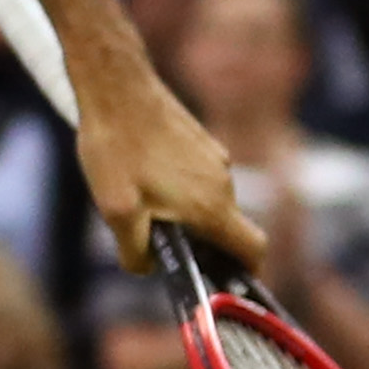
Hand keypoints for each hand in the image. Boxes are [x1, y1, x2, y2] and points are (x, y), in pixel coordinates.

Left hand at [76, 71, 261, 278]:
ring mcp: (214, 158)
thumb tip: (147, 267)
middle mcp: (223, 182)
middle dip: (198, 242)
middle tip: (155, 242)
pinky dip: (177, 187)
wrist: (116, 88)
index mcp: (212, 206)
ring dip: (183, 212)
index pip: (253, 249)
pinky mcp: (200, 141)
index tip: (229, 281)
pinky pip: (196, 176)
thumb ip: (135, 251)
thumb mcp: (115, 212)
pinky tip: (139, 175)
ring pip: (207, 201)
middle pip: (225, 228)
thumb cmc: (115, 149)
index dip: (248, 272)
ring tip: (137, 201)